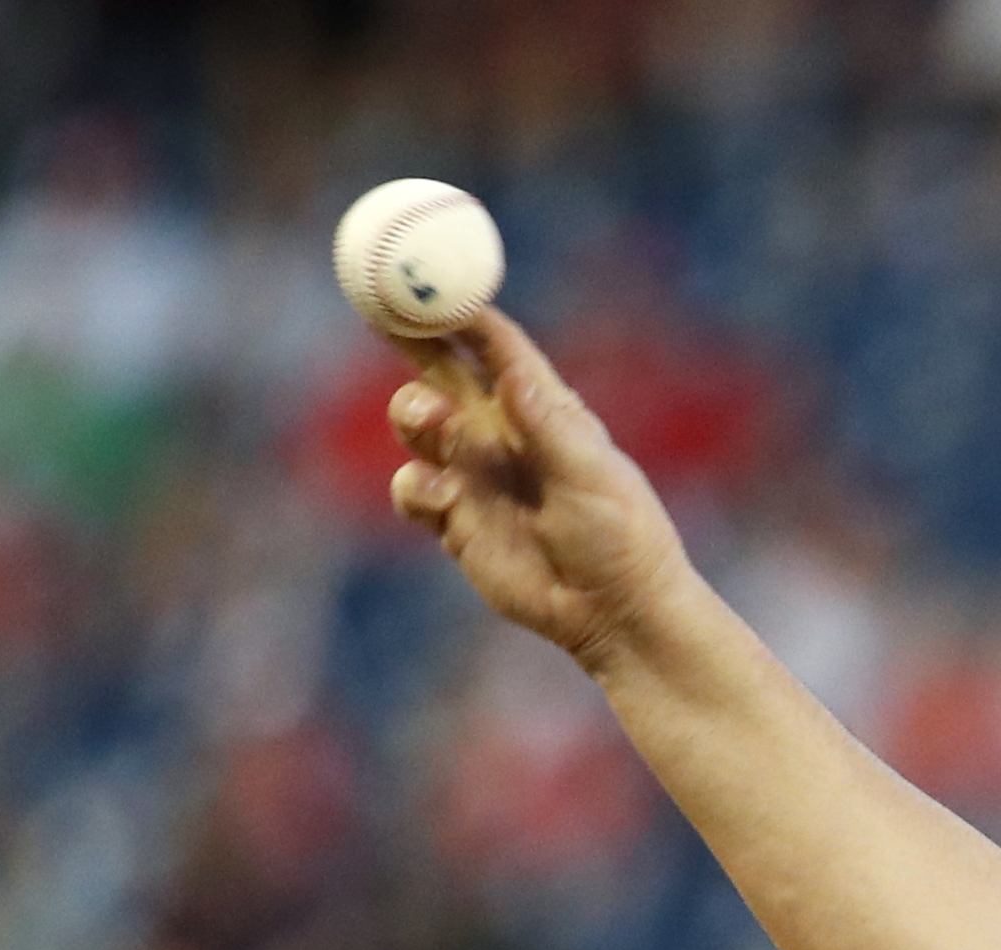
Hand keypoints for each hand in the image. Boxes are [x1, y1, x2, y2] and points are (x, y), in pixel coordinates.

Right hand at [385, 310, 695, 673]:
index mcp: (544, 410)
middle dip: (410, 337)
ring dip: (412, 412)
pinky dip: (415, 486)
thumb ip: (545, 426)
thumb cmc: (621, 538)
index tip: (430, 284)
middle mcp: (503, 434)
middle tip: (379, 307)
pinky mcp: (456, 520)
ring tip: (430, 419)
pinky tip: (439, 498)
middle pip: (444, 370)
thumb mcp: (591, 476)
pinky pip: (413, 488)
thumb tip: (512, 373)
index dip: (463, 314)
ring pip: (418, 424)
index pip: (497, 348)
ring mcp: (475, 475)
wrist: (614, 612)